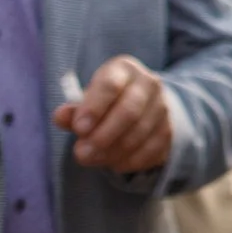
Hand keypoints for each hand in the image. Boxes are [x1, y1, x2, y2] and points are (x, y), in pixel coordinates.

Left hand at [52, 55, 171, 172]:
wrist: (139, 106)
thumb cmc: (103, 102)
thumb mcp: (85, 101)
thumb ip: (73, 111)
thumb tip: (61, 116)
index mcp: (124, 70)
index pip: (110, 86)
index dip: (94, 108)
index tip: (79, 129)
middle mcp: (149, 83)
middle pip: (129, 111)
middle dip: (103, 136)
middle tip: (81, 154)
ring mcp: (162, 107)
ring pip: (139, 133)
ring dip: (112, 151)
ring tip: (92, 158)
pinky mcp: (168, 130)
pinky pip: (150, 150)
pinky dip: (128, 160)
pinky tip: (112, 162)